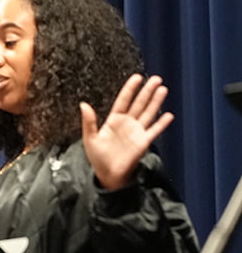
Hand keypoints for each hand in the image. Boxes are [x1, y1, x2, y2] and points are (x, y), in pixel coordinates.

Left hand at [81, 73, 173, 189]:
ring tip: (162, 89)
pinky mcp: (143, 142)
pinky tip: (168, 115)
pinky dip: (161, 124)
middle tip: (156, 79)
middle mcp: (127, 124)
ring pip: (148, 113)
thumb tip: (83, 104)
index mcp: (113, 121)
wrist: (107, 174)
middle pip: (139, 104)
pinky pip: (154, 131)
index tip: (137, 78)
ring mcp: (136, 132)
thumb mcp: (89, 138)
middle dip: (147, 91)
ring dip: (156, 102)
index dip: (130, 89)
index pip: (123, 101)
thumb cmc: (98, 157)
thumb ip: (88, 121)